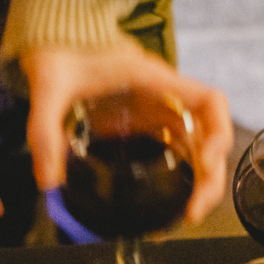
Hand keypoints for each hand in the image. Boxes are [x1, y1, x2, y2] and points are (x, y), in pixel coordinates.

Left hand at [21, 41, 232, 224]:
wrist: (55, 48)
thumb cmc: (60, 57)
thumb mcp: (48, 89)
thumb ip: (44, 131)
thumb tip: (49, 180)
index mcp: (152, 80)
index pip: (209, 101)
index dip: (219, 132)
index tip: (208, 162)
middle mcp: (164, 97)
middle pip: (208, 135)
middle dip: (209, 175)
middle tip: (193, 212)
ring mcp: (157, 112)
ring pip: (196, 147)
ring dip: (200, 181)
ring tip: (188, 215)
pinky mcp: (145, 125)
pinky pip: (176, 150)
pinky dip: (183, 177)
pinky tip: (174, 202)